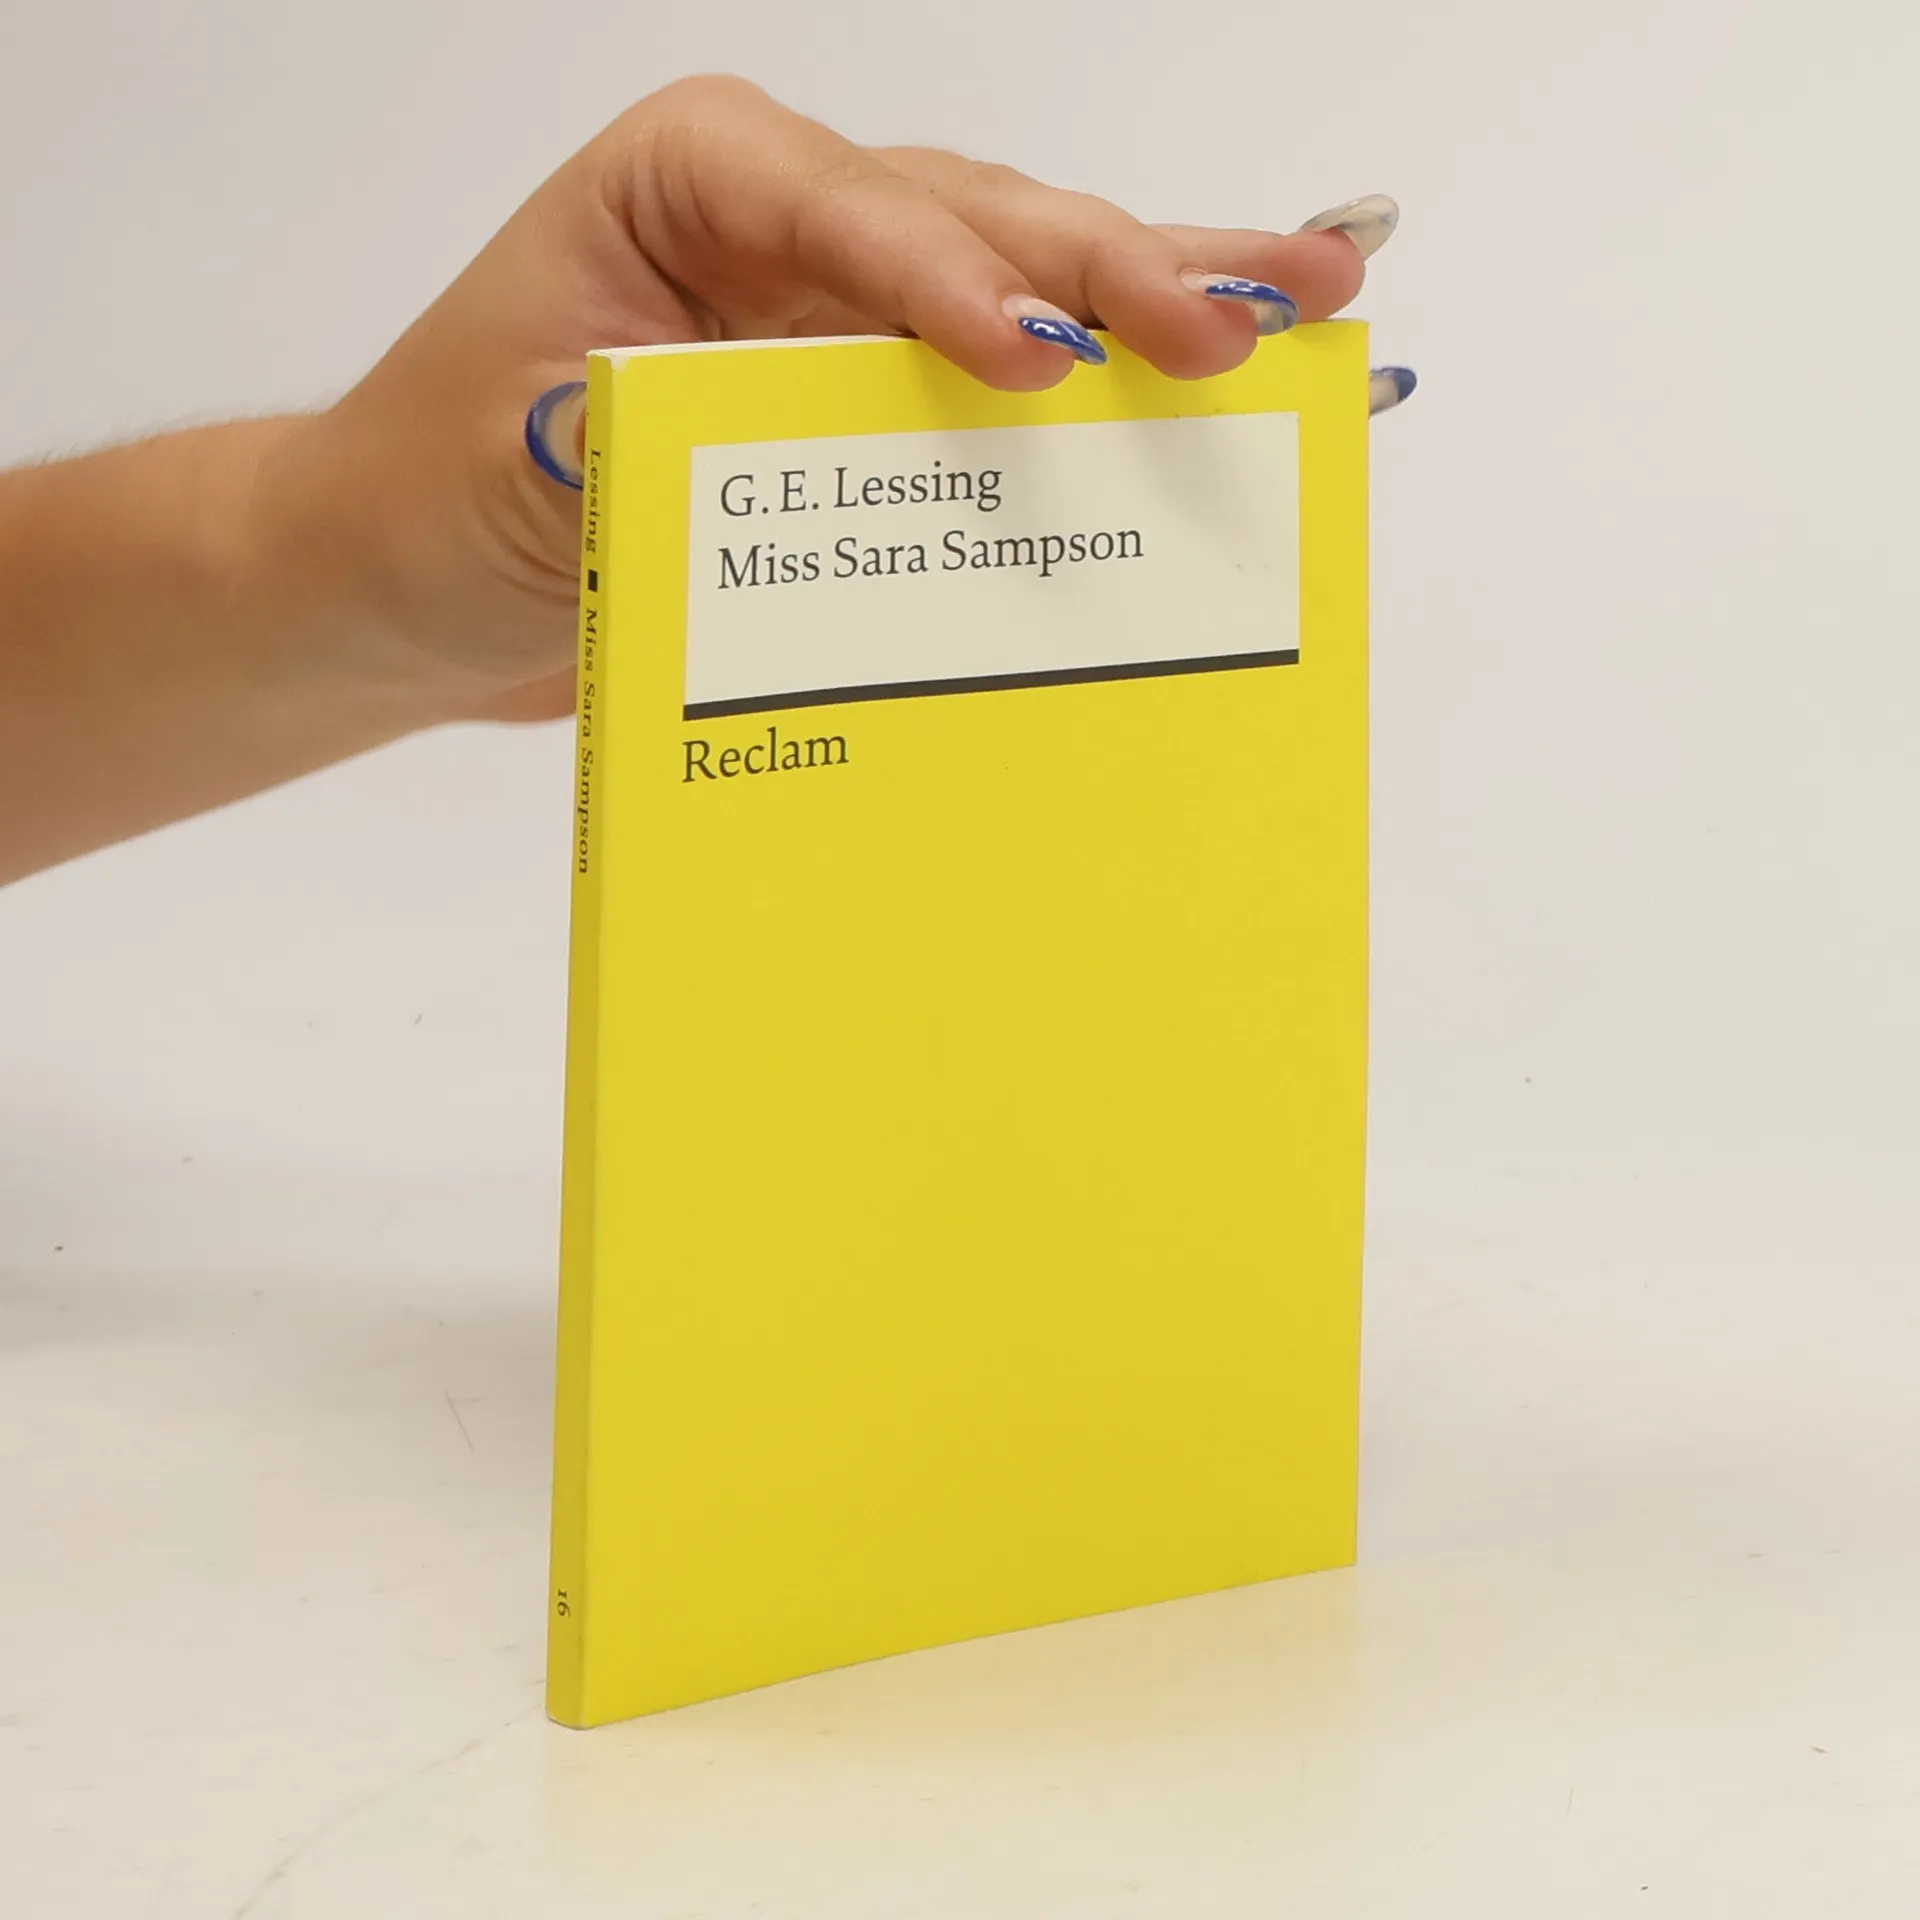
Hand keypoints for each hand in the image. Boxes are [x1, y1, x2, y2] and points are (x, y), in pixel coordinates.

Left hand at [292, 75, 1394, 724]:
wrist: (415, 571)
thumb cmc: (437, 490)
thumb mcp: (519, 471)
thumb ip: (657, 446)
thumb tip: (782, 458)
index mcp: (688, 182)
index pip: (845, 210)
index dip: (947, 283)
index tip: (1029, 366)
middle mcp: (787, 217)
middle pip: (979, 221)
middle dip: (1114, 272)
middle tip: (1246, 318)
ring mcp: (846, 303)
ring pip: (1028, 276)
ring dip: (1165, 292)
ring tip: (1312, 292)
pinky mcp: (875, 395)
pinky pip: (1010, 376)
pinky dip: (1114, 378)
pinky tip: (1224, 364)